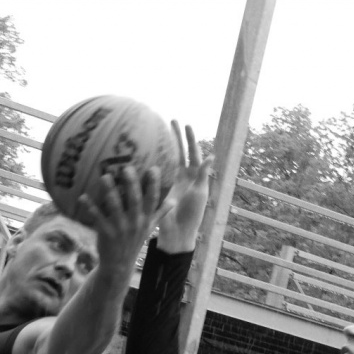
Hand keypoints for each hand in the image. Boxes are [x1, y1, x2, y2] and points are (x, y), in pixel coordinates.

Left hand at [76, 163, 163, 277]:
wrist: (119, 266)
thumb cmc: (133, 243)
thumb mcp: (149, 229)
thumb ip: (160, 214)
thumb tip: (174, 201)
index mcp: (145, 219)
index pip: (152, 200)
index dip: (154, 185)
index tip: (154, 168)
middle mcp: (134, 223)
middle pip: (134, 200)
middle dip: (131, 184)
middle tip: (127, 167)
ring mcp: (120, 228)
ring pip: (115, 206)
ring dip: (110, 191)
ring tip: (105, 176)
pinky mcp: (106, 233)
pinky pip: (97, 218)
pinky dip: (90, 207)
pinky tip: (82, 197)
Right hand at [157, 122, 210, 253]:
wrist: (177, 233)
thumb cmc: (192, 214)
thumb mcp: (200, 193)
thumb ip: (203, 175)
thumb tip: (210, 156)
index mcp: (194, 176)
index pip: (192, 152)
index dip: (190, 139)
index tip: (186, 124)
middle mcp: (181, 177)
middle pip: (179, 152)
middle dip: (176, 136)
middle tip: (171, 120)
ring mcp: (169, 183)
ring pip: (166, 160)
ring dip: (162, 147)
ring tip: (156, 133)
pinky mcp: (158, 190)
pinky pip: (154, 174)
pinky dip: (149, 163)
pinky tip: (142, 153)